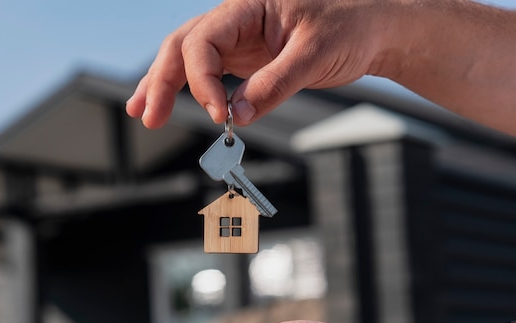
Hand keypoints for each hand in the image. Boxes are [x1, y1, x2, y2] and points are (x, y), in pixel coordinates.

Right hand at [126, 0, 395, 128]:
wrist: (373, 29)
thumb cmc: (351, 27)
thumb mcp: (315, 55)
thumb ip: (273, 86)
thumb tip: (236, 118)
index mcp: (247, 7)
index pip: (204, 42)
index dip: (203, 81)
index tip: (221, 116)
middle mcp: (235, 21)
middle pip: (182, 46)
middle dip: (161, 81)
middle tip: (149, 116)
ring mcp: (238, 40)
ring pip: (188, 58)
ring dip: (163, 85)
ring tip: (143, 112)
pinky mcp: (245, 59)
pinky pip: (208, 73)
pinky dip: (188, 90)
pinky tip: (170, 104)